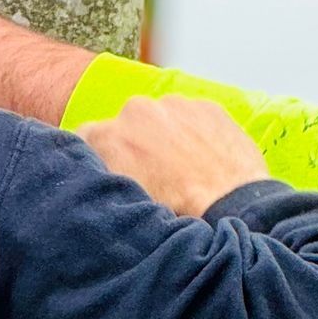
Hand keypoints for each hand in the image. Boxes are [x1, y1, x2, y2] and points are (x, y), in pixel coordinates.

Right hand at [76, 95, 269, 217]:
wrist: (230, 206)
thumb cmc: (176, 214)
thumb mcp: (122, 204)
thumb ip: (102, 181)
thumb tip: (93, 177)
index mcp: (108, 136)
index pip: (87, 138)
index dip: (100, 156)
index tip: (114, 171)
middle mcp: (137, 110)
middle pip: (129, 125)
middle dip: (137, 145)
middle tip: (156, 176)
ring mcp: (175, 105)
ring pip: (163, 119)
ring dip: (168, 137)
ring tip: (185, 171)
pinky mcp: (207, 107)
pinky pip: (195, 117)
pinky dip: (198, 134)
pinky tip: (206, 161)